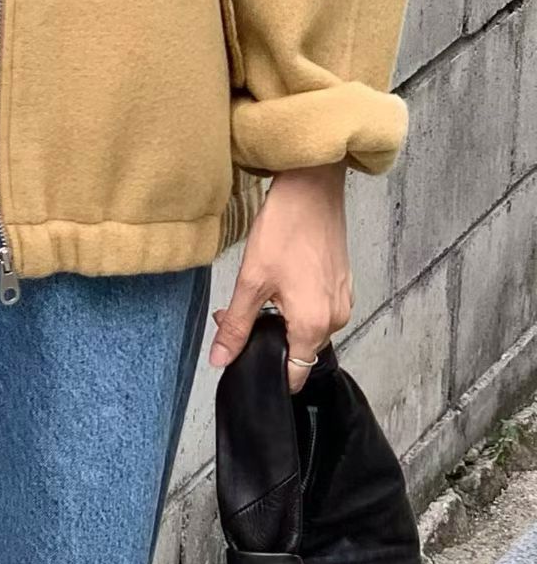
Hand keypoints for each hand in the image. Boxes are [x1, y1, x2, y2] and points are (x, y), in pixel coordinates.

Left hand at [209, 164, 353, 392]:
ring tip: (253, 293)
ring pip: (306, 328)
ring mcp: (342, 300)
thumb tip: (221, 359)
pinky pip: (316, 309)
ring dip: (279, 320)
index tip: (244, 354)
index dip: (267, 370)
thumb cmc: (284, 230)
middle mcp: (336, 318)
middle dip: (266, 339)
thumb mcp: (251, 282)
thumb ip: (236, 326)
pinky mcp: (340, 284)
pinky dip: (294, 305)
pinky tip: (275, 282)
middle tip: (233, 314)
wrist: (311, 190)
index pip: (295, 374)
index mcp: (314, 324)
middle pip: (299, 350)